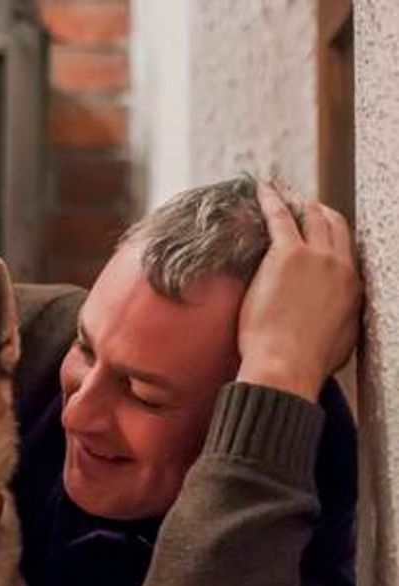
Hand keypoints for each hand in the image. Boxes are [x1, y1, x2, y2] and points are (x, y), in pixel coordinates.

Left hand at [237, 183, 361, 401]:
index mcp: (354, 286)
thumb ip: (341, 320)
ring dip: (297, 202)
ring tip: (281, 193)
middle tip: (300, 204)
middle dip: (317, 211)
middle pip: (333, 225)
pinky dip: (271, 199)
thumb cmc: (305, 363)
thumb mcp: (339, 341)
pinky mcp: (287, 255)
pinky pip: (279, 216)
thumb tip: (336, 320)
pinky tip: (263, 188)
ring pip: (311, 215)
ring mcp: (316, 258)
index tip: (320, 227)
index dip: (332, 234)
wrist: (286, 365)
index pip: (346, 248)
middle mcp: (341, 265)